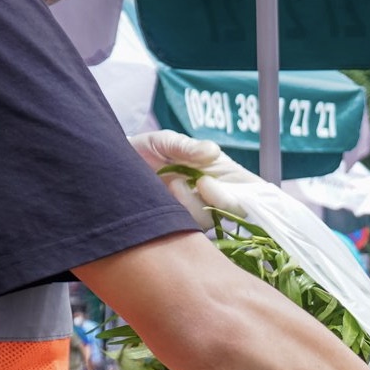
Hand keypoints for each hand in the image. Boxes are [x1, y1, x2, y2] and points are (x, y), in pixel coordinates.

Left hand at [129, 131, 266, 223]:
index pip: (253, 189)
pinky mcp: (181, 223)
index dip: (253, 195)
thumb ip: (189, 147)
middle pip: (236, 209)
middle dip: (221, 199)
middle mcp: (216, 193)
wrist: (117, 164)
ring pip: (210, 220)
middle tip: (201, 182)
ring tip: (174, 183)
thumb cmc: (149, 148)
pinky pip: (189, 228)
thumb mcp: (168, 141)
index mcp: (224, 173)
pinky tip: (166, 195)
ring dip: (193, 205)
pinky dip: (179, 212)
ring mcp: (199, 209)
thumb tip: (212, 152)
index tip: (223, 185)